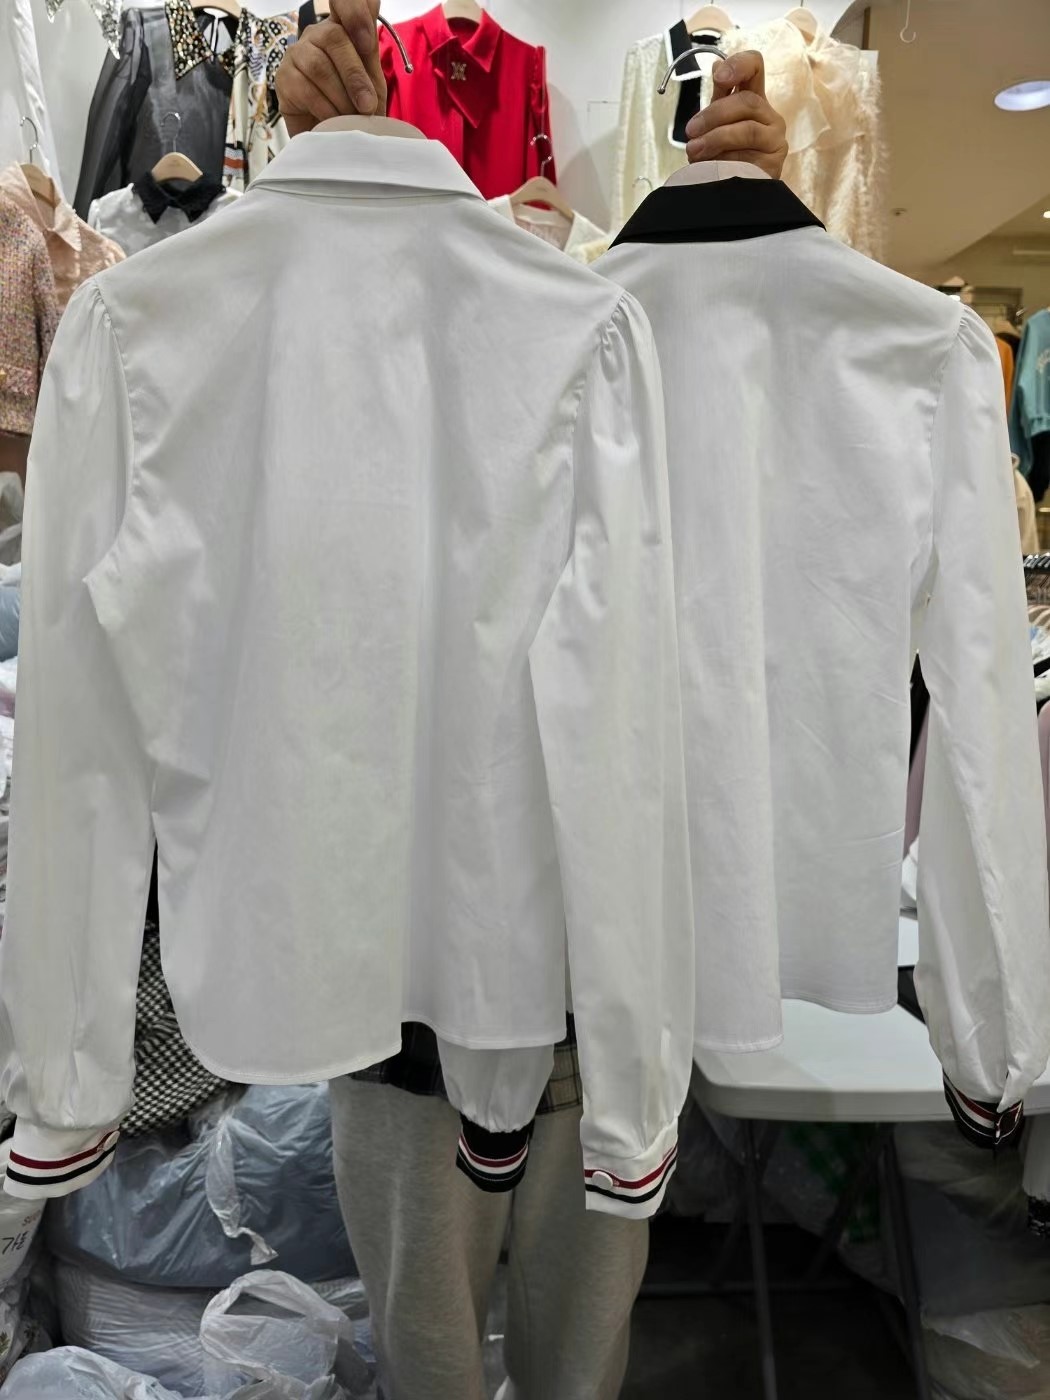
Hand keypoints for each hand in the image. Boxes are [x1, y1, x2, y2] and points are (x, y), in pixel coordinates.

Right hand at [276, 0, 386, 136]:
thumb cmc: (355, 107)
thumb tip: (369, 20)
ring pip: (319, 66)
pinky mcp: (283, 79)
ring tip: (352, 118)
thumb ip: (370, 52)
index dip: (355, 10)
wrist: (334, 140)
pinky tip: (334, 121)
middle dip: (355, 75)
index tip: (367, 38)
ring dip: (341, 97)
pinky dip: (326, 109)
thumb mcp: (372, 81)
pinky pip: (305, 90)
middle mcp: (316, 35)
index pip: (344, 2)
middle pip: (334, 37)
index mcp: (341, 28)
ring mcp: (296, 54)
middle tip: (368, 105)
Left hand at [684, 51, 788, 178]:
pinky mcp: (774, 164)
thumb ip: (719, 98)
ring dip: (716, 139)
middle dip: (714, 115)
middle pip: (747, 101)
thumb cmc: (724, 155)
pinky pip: (747, 157)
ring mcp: (775, 140)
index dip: (739, 64)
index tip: (719, 77)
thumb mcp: (717, 124)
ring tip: (694, 151)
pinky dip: (725, 161)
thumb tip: (717, 66)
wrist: (732, 195)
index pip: (755, 67)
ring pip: (747, 130)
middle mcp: (770, 116)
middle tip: (691, 131)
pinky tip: (712, 167)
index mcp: (754, 100)